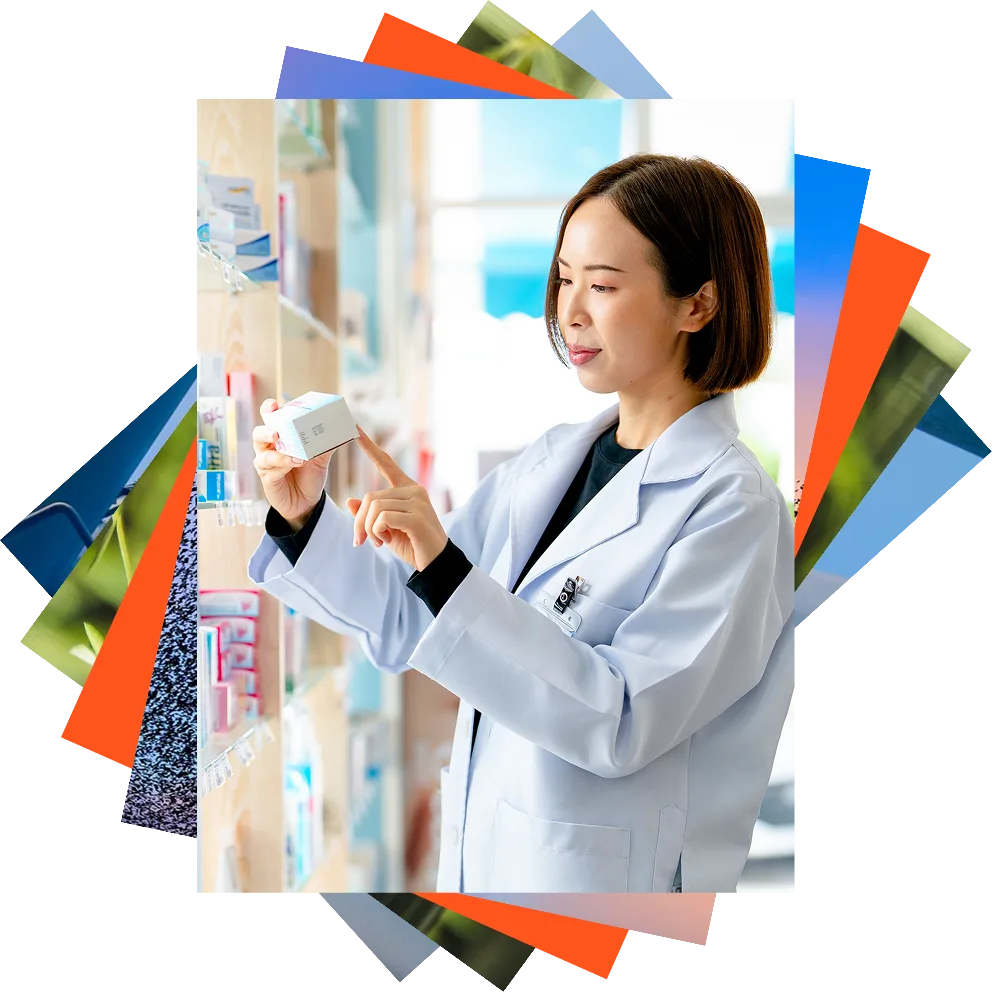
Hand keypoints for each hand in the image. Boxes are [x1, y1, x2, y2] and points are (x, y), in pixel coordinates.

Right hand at [252, 398, 336, 529]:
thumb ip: (328, 443)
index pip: (269, 418)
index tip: (274, 405)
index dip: (268, 409)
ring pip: (264, 454)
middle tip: (277, 433)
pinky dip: (282, 467)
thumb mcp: (321, 457)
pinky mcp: (267, 478)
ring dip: (280, 455)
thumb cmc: (310, 475)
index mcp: (280, 436)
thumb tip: (347, 429)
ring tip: (297, 457)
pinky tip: (294, 465)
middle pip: (259, 434)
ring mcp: (266, 463)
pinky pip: (270, 470)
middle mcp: (269, 447)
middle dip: (267, 432)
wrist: (308, 501)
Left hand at [346, 425, 447, 571]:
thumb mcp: (385, 529)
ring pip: (374, 507)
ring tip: (378, 542)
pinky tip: (385, 541)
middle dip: (360, 521)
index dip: (370, 447)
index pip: (386, 463)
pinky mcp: (417, 517)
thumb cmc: (412, 545)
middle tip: (362, 540)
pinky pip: (383, 518)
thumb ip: (369, 514)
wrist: (436, 565)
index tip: (355, 428)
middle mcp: (414, 490)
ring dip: (368, 529)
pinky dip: (377, 532)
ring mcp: (418, 502)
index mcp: (408, 489)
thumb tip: (350, 501)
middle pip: (370, 496)